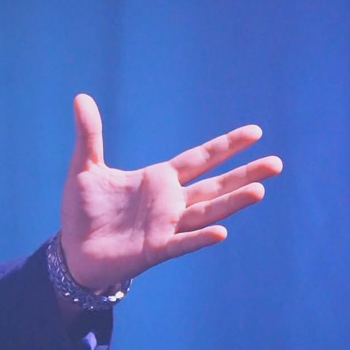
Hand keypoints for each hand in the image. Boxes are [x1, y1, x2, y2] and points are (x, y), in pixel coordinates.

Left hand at [60, 94, 282, 290]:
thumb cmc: (83, 211)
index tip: (254, 132)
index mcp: (158, 180)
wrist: (73, 251)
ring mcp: (166, 227)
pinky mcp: (155, 250)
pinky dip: (200, 237)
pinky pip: (183, 243)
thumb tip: (81, 98)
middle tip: (277, 163)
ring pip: (207, 212)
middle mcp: (169, 202)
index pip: (199, 159)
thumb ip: (89, 134)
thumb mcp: (85, 168)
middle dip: (244, 174)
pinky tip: (221, 231)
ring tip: (260, 190)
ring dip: (232, 202)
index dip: (225, 146)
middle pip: (214, 185)